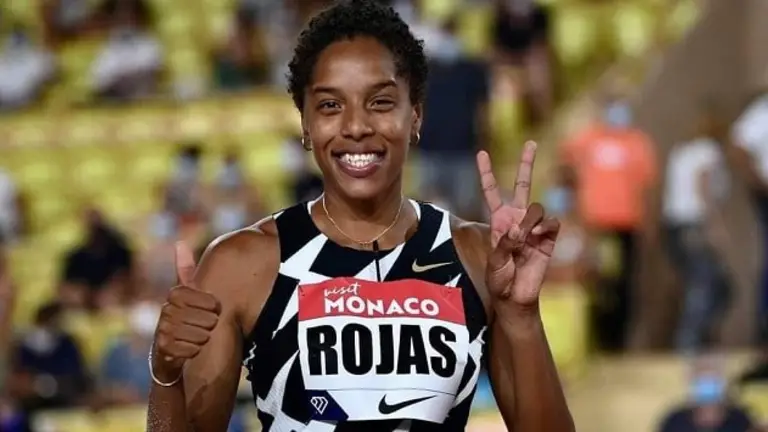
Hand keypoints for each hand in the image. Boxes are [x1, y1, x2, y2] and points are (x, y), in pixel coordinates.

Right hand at [153, 242, 220, 378]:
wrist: (170, 352)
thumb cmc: (185, 317)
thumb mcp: (188, 294)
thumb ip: (185, 270)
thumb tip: (179, 242)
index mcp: (174, 295)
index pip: (200, 297)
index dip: (211, 304)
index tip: (216, 308)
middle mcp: (165, 311)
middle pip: (203, 318)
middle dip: (210, 323)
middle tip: (210, 325)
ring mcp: (163, 330)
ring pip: (198, 334)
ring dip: (204, 337)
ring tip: (202, 336)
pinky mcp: (163, 349)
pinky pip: (190, 350)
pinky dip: (195, 350)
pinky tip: (193, 349)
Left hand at [477, 142, 560, 310]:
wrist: (515, 296)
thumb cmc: (499, 280)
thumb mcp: (494, 262)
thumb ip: (504, 244)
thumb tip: (519, 230)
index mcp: (499, 220)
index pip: (492, 191)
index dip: (487, 173)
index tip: (482, 153)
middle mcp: (517, 219)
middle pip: (522, 185)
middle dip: (526, 164)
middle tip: (531, 143)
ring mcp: (534, 227)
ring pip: (536, 208)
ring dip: (530, 221)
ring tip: (525, 239)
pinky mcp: (548, 237)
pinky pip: (551, 222)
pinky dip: (545, 227)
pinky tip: (538, 236)